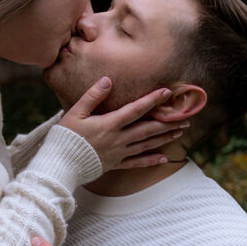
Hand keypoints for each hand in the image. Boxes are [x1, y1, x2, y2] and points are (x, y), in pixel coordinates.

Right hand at [59, 80, 186, 171]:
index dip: (152, 100)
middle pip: (148, 129)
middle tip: (186, 117)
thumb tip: (108, 80)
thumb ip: (93, 96)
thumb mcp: (75, 112)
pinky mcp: (115, 164)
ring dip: (165, 138)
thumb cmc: (65, 137)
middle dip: (168, 122)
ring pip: (146, 144)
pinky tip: (164, 158)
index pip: (136, 109)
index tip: (167, 92)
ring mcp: (118, 153)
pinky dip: (151, 160)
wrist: (59, 165)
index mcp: (109, 124)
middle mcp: (118, 139)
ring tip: (180, 132)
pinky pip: (137, 163)